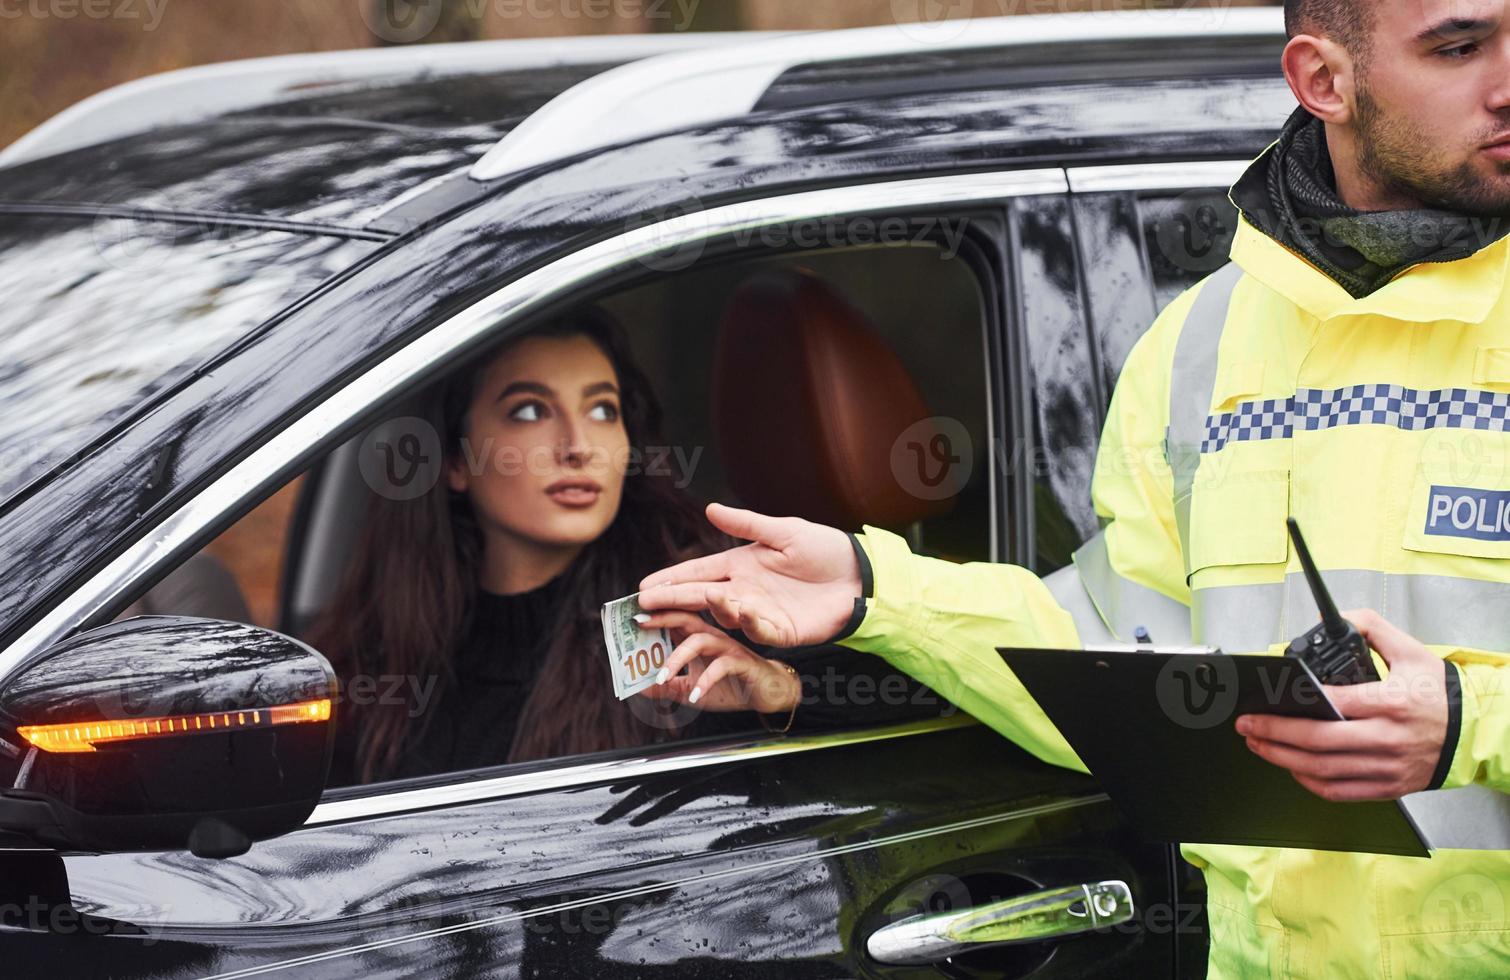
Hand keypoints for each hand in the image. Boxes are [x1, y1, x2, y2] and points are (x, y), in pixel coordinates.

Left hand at [636, 610, 800, 712]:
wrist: (765, 695)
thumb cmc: (728, 686)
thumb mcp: (689, 690)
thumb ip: (667, 687)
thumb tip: (637, 688)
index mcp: (698, 639)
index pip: (673, 621)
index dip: (653, 615)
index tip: (630, 616)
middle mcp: (712, 638)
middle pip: (686, 619)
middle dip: (662, 618)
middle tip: (641, 623)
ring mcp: (727, 648)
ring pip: (701, 640)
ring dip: (678, 656)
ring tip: (662, 677)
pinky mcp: (742, 662)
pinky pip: (722, 666)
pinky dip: (705, 681)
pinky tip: (694, 695)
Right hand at [637, 502, 860, 647]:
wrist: (858, 575)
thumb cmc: (823, 550)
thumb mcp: (784, 531)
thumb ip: (747, 525)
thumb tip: (710, 509)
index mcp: (740, 566)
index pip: (697, 573)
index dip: (671, 580)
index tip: (643, 587)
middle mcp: (744, 591)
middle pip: (700, 597)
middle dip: (672, 601)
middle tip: (643, 606)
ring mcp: (760, 614)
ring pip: (723, 615)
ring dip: (707, 608)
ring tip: (691, 599)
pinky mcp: (781, 632)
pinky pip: (758, 630)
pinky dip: (747, 622)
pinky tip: (737, 610)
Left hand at [1236, 608, 1449, 800]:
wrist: (1472, 733)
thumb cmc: (1440, 695)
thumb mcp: (1412, 652)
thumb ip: (1373, 630)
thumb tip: (1341, 617)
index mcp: (1392, 702)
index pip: (1337, 702)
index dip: (1297, 702)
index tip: (1268, 698)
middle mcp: (1388, 738)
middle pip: (1319, 741)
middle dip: (1274, 732)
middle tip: (1247, 724)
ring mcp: (1387, 766)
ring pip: (1323, 769)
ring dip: (1282, 758)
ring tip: (1258, 743)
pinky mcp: (1387, 787)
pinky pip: (1339, 791)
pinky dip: (1309, 782)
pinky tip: (1291, 768)